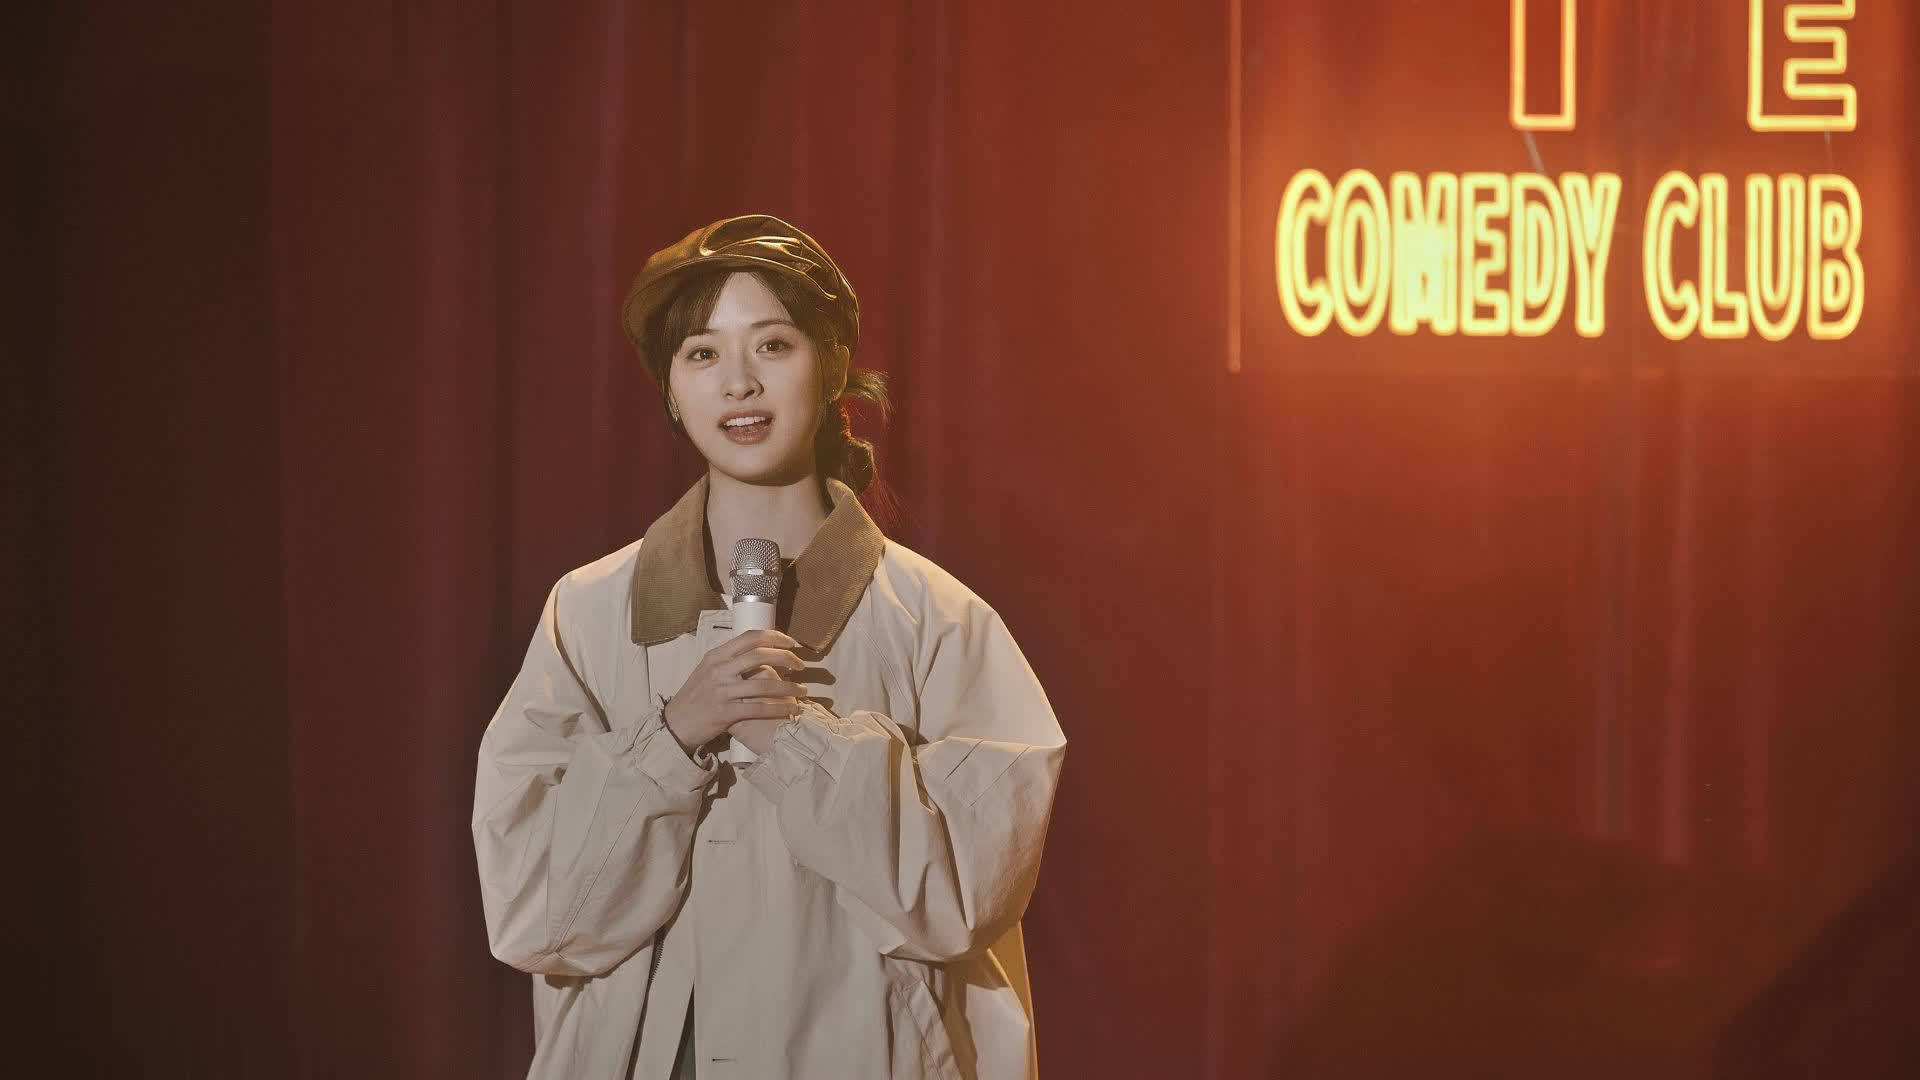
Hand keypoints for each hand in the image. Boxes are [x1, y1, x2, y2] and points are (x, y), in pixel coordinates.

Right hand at [662, 630, 807, 755]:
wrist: (677, 723)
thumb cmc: (695, 697)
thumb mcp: (706, 670)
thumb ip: (728, 659)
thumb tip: (754, 650)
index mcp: (716, 656)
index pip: (750, 637)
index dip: (775, 636)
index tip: (792, 642)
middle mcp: (719, 669)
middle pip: (761, 656)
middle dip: (787, 658)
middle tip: (801, 665)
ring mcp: (722, 691)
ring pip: (765, 684)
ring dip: (789, 687)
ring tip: (803, 691)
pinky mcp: (725, 712)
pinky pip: (760, 708)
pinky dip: (779, 708)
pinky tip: (791, 710)